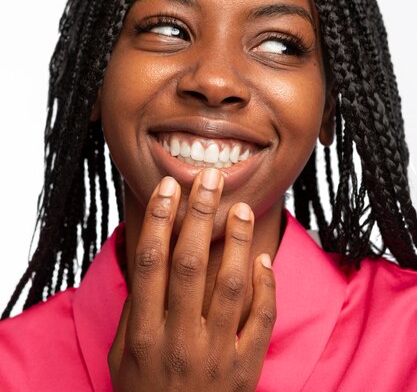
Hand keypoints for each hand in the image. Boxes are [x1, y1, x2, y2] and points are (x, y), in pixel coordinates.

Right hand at [108, 168, 276, 391]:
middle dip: (199, 215)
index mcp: (142, 335)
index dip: (161, 220)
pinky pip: (261, 321)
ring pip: (230, 286)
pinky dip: (265, 287)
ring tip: (241, 207)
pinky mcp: (244, 370)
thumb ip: (133, 311)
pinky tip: (262, 259)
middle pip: (189, 264)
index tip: (169, 187)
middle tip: (209, 178)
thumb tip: (150, 261)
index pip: (151, 263)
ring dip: (236, 242)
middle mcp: (178, 341)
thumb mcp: (122, 358)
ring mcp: (215, 356)